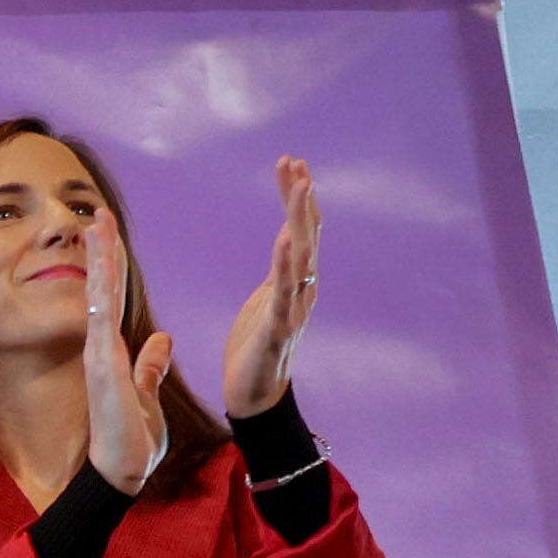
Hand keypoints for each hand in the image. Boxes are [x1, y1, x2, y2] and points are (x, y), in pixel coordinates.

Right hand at [80, 209, 173, 493]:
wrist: (123, 471)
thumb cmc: (133, 439)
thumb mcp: (146, 392)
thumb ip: (151, 364)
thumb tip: (161, 339)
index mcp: (112, 351)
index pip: (113, 298)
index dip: (113, 264)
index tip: (110, 233)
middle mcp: (100, 347)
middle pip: (101, 288)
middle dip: (101, 249)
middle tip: (97, 212)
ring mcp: (98, 354)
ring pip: (98, 296)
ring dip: (97, 259)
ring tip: (96, 224)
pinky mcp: (103, 366)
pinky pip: (102, 320)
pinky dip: (101, 291)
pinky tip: (102, 267)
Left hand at [218, 155, 317, 418]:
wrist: (254, 395)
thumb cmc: (257, 347)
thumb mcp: (266, 298)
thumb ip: (279, 269)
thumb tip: (287, 235)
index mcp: (293, 279)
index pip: (297, 228)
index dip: (295, 195)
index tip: (290, 161)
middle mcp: (301, 289)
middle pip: (304, 234)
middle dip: (301, 198)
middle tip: (298, 162)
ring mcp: (292, 307)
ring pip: (301, 256)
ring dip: (300, 220)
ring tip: (301, 188)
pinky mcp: (277, 329)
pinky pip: (283, 292)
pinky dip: (286, 265)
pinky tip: (285, 239)